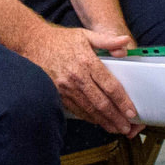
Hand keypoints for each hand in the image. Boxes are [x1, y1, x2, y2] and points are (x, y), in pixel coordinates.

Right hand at [17, 20, 137, 135]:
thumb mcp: (86, 35)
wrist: (33, 43)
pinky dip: (88, 118)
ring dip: (104, 121)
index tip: (132, 112)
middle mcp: (76, 77)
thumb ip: (107, 40)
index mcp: (87, 62)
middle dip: (116, 117)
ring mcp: (66, 87)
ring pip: (89, 110)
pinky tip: (98, 122)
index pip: (110, 86)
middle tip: (127, 127)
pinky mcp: (58, 93)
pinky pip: (76, 109)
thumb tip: (125, 42)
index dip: (122, 101)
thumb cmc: (60, 39)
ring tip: (115, 128)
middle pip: (101, 103)